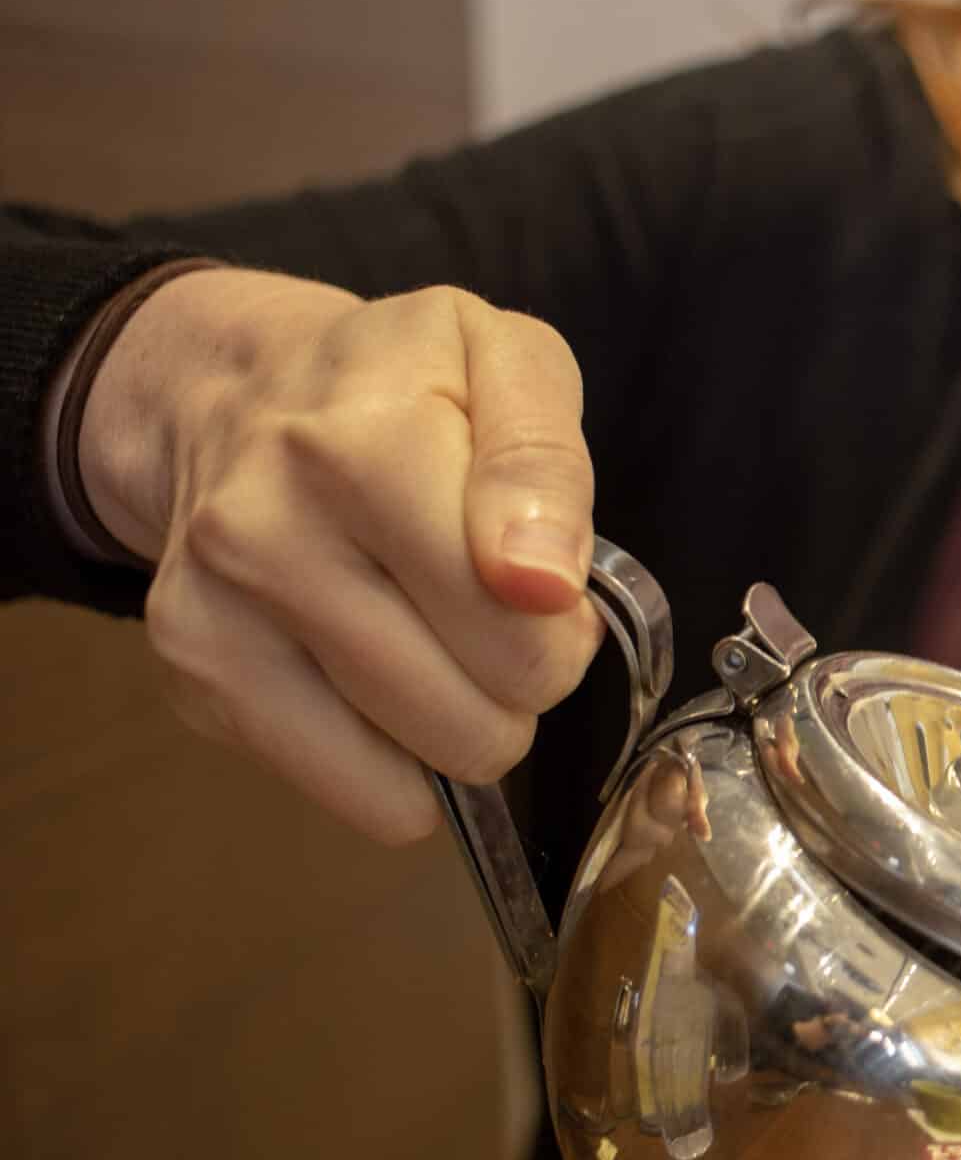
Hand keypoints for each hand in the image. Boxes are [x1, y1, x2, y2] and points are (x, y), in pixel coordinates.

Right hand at [81, 271, 604, 842]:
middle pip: (477, 715)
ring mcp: (219, 611)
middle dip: (519, 684)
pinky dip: (399, 767)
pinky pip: (357, 795)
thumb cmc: (403, 384)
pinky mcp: (197, 678)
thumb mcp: (510, 363)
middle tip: (490, 615)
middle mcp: (266, 531)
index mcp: (362, 445)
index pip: (517, 624)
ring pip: (420, 770)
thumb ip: (543, 463)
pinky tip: (382, 681)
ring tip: (437, 638)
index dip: (564, 628)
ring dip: (461, 726)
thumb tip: (541, 584)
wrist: (235, 392)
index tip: (541, 587)